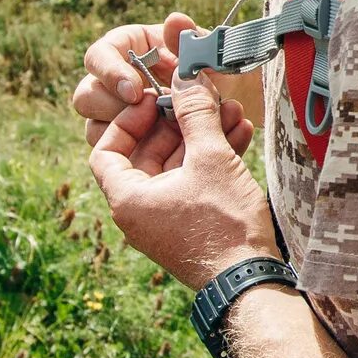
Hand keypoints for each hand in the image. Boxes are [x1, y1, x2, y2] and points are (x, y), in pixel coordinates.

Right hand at [73, 13, 258, 153]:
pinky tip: (177, 152)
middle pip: (87, 97)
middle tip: (148, 118)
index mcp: (125, 50)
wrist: (234, 103)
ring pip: (96, 130)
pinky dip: (144, 156)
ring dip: (129, 135)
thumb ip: (191, 39)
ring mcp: (117, 115)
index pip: (97, 57)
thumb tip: (175, 21)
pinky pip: (119, 155)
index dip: (110, 73)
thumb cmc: (214, 70)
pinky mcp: (128, 143)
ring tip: (169, 135)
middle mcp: (113, 84)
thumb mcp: (208, 54)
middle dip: (113, 109)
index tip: (135, 91)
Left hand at [87, 57, 278, 291]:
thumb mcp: (210, 159)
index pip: (107, 149)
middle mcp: (140, 212)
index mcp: (128, 199)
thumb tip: (186, 77)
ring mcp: (165, 220)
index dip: (129, 120)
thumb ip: (196, 114)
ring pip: (176, 166)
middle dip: (178, 123)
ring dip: (201, 138)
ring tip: (231, 113)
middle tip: (200, 98)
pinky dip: (210, 160)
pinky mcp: (190, 224)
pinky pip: (193, 183)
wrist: (250, 280)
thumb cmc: (223, 225)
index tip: (155, 100)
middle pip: (147, 154)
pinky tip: (239, 136)